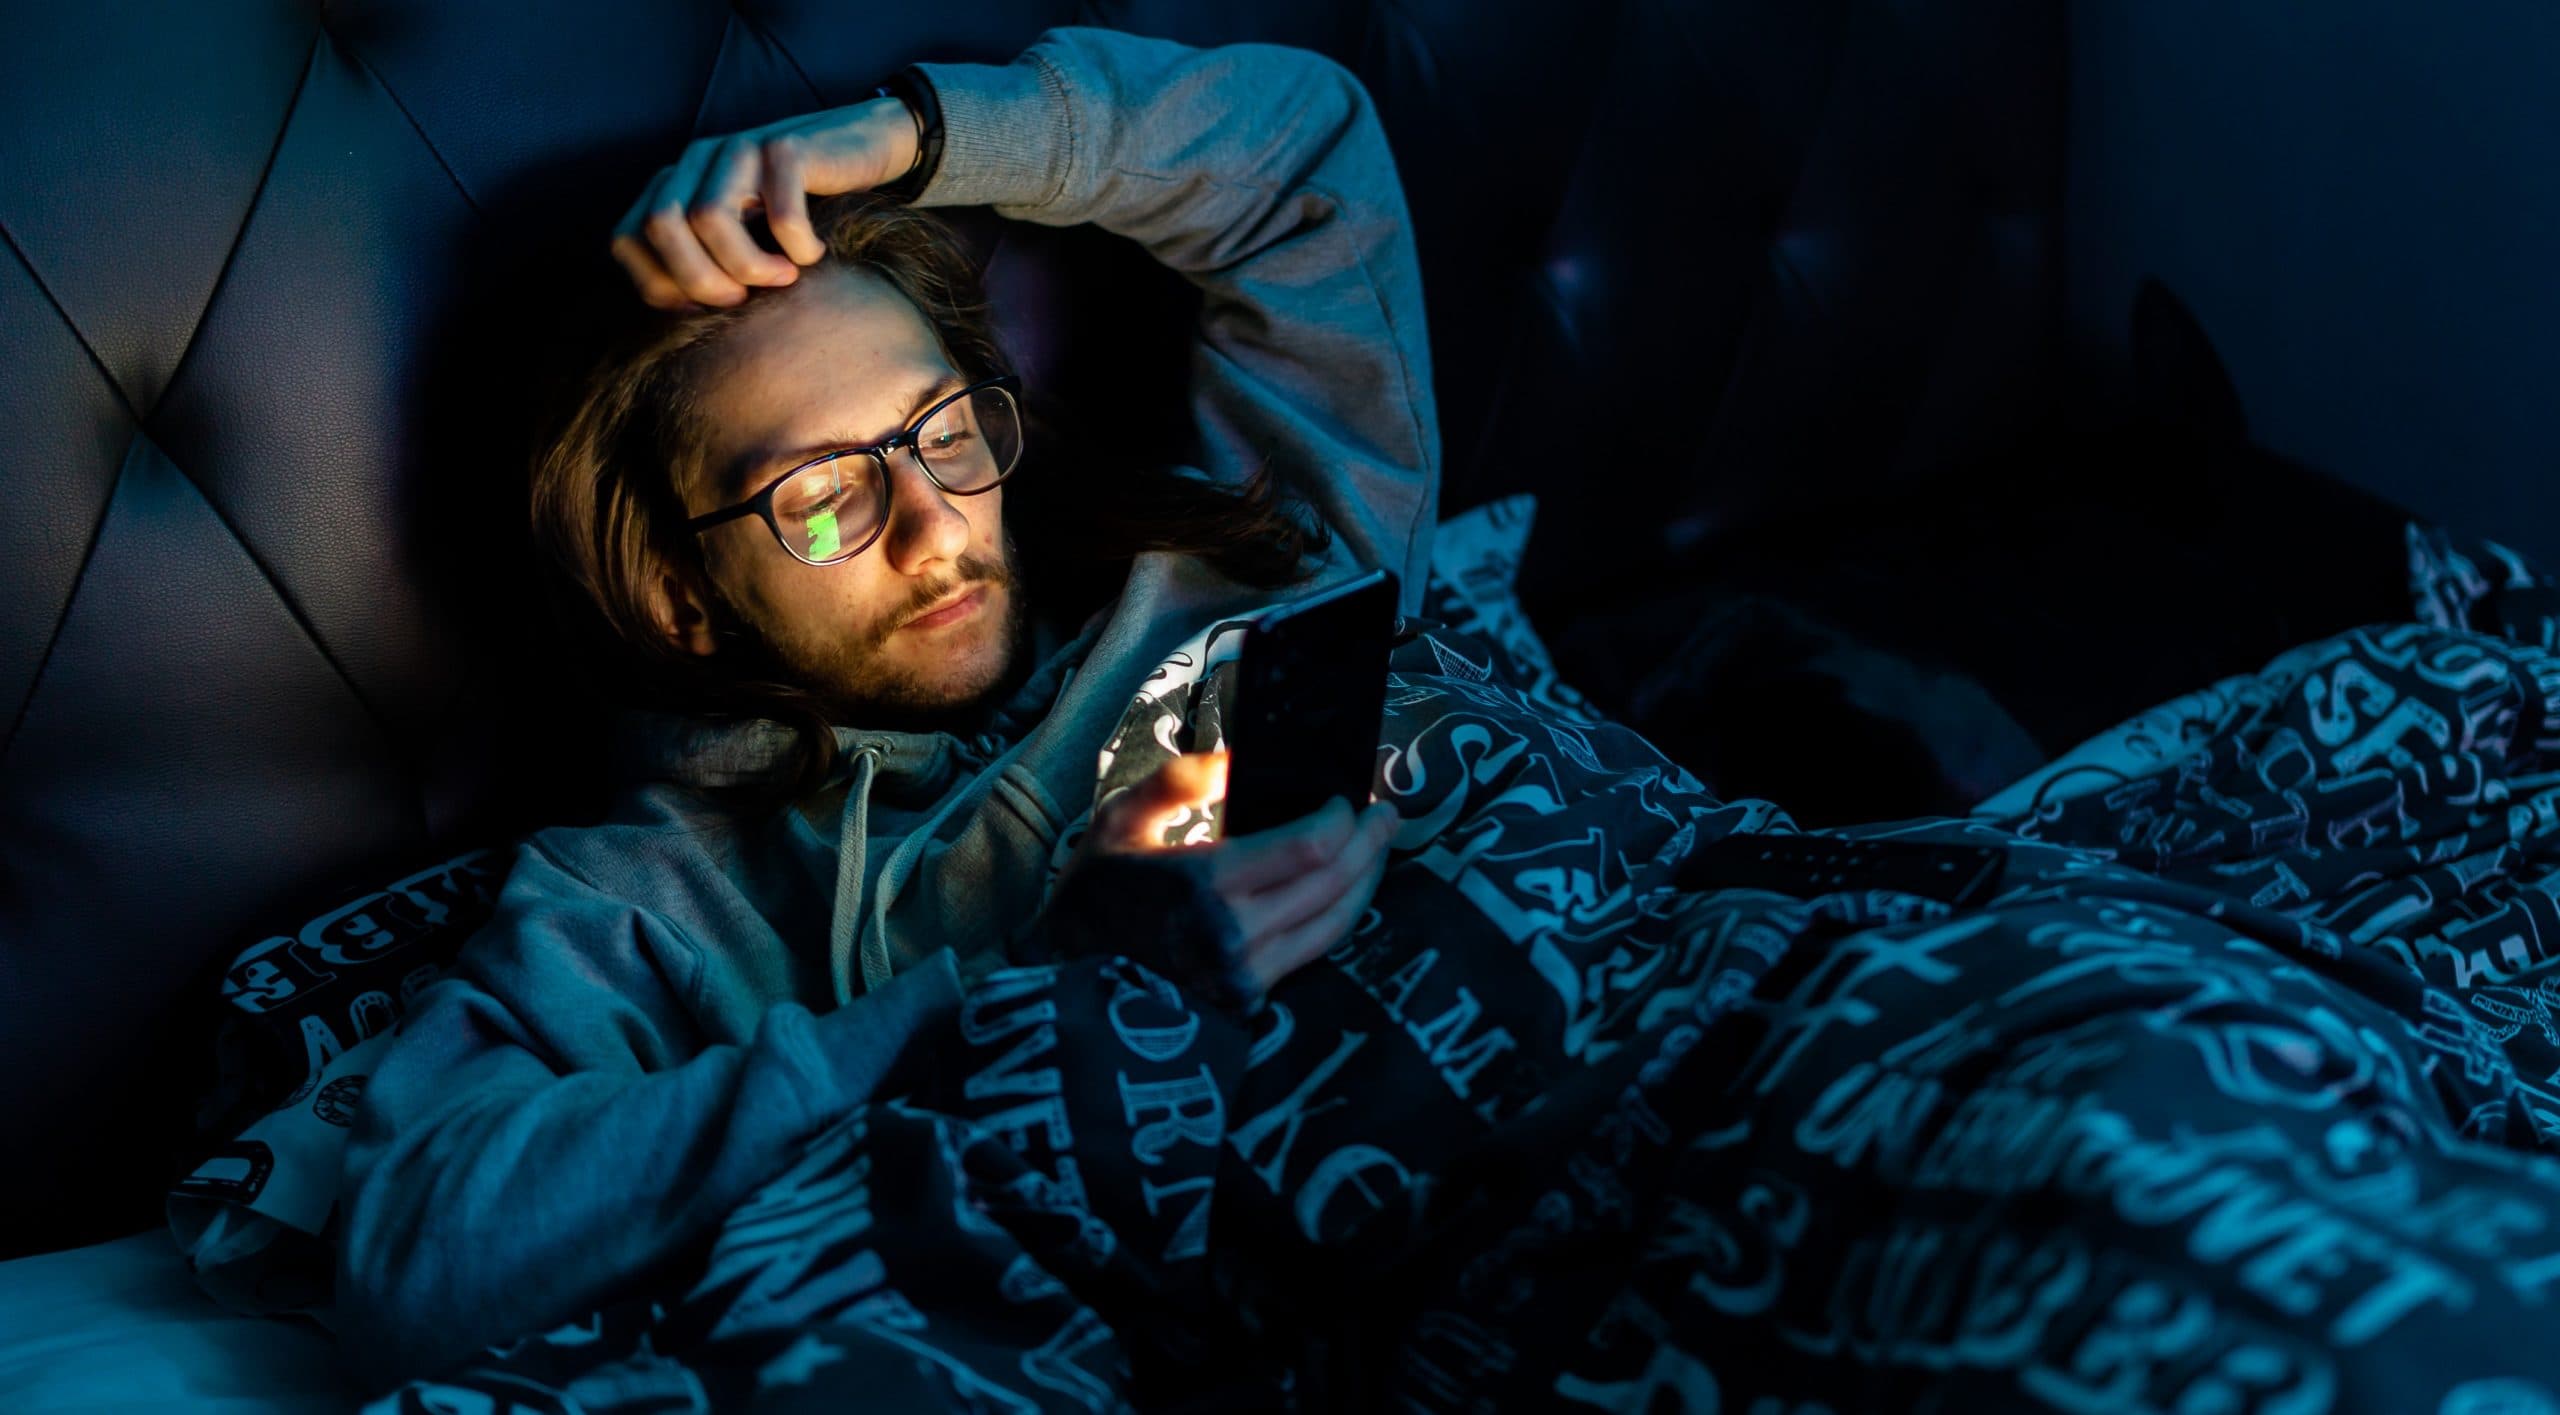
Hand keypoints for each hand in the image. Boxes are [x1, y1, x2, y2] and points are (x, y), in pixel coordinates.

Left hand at [608, 96, 921, 311]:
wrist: (865, 147)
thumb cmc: (802, 208)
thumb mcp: (744, 237)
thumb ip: (705, 263)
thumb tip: (686, 318)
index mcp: (677, 183)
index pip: (626, 239)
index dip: (659, 285)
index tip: (706, 307)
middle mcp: (698, 159)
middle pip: (659, 225)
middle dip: (700, 280)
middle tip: (744, 300)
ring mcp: (740, 147)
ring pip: (708, 217)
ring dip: (749, 266)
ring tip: (784, 278)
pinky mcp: (787, 147)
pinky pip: (779, 214)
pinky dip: (799, 248)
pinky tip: (814, 252)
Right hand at [1064, 751, 1399, 1009]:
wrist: (1072, 988)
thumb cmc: (1093, 897)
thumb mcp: (1118, 822)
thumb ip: (1179, 781)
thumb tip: (1238, 757)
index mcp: (1206, 883)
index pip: (1311, 848)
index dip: (1342, 818)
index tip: (1348, 794)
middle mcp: (1237, 933)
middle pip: (1334, 883)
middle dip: (1370, 843)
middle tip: (1387, 813)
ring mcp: (1247, 973)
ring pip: (1335, 923)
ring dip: (1365, 881)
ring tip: (1377, 848)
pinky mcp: (1251, 998)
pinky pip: (1313, 951)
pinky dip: (1337, 914)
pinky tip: (1344, 891)